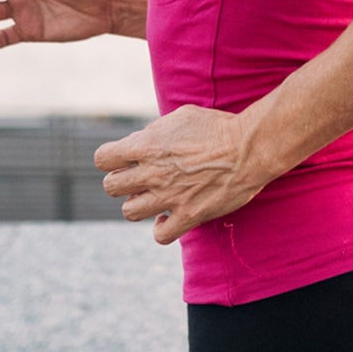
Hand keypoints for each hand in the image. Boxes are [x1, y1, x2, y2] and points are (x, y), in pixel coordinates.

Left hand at [95, 105, 267, 243]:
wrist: (250, 148)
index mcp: (148, 145)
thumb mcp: (181, 116)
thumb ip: (155, 130)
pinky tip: (167, 217)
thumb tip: (141, 141)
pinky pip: (160, 235)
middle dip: (121, 182)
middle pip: (111, 187)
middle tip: (139, 178)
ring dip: (138, 204)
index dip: (110, 159)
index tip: (124, 159)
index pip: (103, 158)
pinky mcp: (189, 216)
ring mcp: (170, 197)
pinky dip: (161, 228)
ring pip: (129, 212)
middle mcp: (153, 172)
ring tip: (153, 197)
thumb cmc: (217, 127)